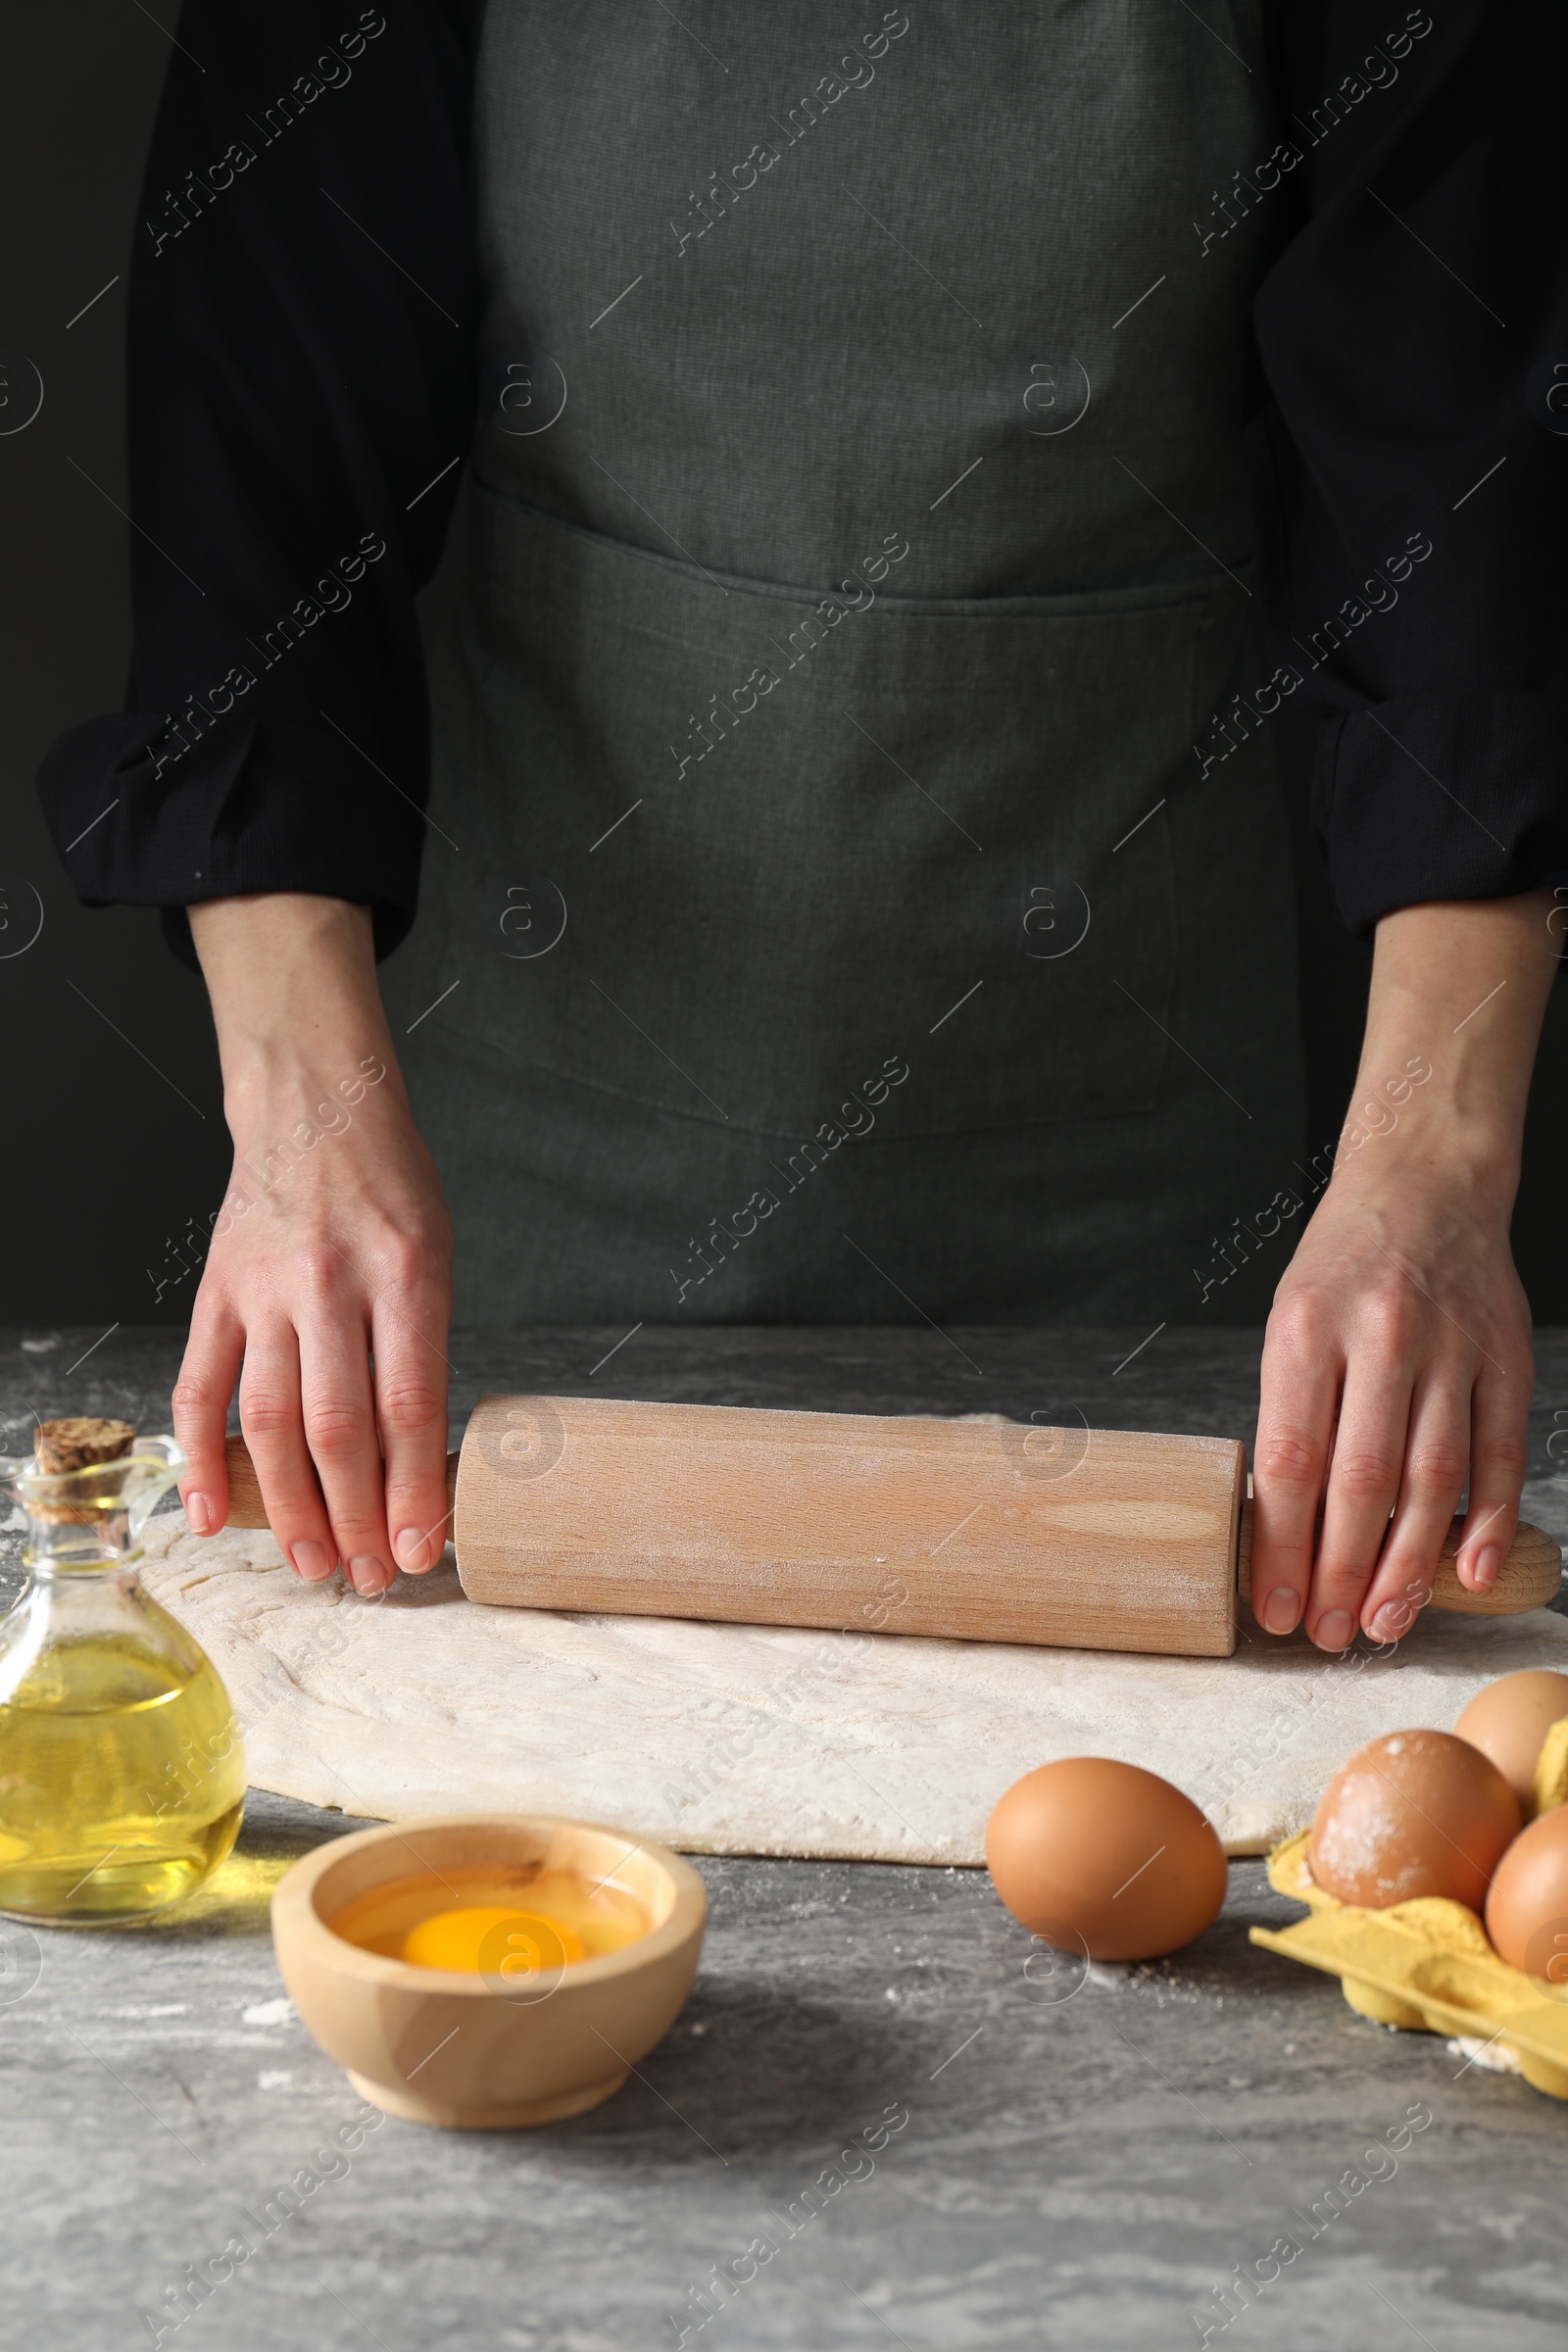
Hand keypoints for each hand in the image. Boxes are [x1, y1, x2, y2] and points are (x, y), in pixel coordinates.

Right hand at [172, 896, 453, 1595]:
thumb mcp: (436, 1252)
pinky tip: (209, 1514)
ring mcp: (265, 1289)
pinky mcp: (216, 1292)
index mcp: (407, 1272)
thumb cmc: (390, 1188)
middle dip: (357, 1517)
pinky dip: (199, 1457)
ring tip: (312, 1565)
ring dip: (289, 1505)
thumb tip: (416, 1463)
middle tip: (371, 1578)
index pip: (410, 1404)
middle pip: (339, 1427)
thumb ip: (423, 1346)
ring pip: (268, 1420)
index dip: (414, 1490)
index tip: (423, 1550)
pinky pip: (199, 1386)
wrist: (314, 1107)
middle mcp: (331, 1283)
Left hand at [1252, 1155, 1530, 1646]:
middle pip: (1360, 1481)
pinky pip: (1498, 1455)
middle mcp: (1382, 1338)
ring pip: (1431, 1479)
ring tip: (1383, 1622)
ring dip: (1408, 1565)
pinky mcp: (1508, 1358)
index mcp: (1308, 1329)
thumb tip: (1283, 1529)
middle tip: (1327, 1633)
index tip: (1274, 1606)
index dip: (1281, 1545)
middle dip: (1341, 1572)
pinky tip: (1469, 1573)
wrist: (1426, 1187)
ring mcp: (1453, 1349)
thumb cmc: (1343, 1268)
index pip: (1290, 1459)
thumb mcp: (1290, 1323)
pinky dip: (1487, 1521)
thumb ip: (1293, 1414)